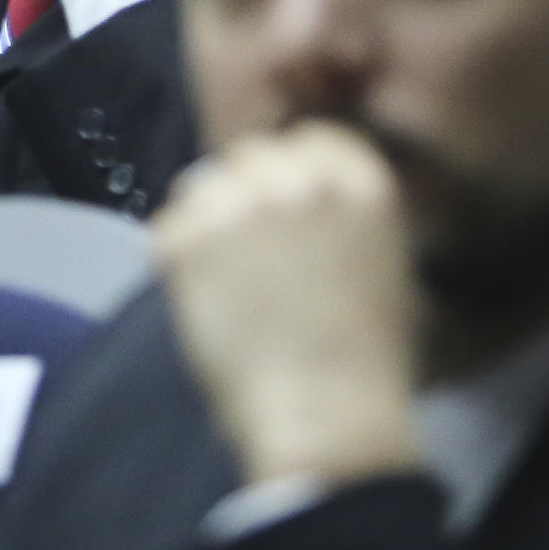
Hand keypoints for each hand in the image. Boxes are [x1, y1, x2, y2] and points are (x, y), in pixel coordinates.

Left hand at [151, 123, 425, 490]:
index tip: (286, 207)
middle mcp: (294, 175)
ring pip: (201, 185)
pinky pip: (169, 228)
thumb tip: (301, 196)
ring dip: (208, 220)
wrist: (323, 411)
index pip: (309, 138)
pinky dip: (179, 260)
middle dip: (246, 193)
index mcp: (356, 179)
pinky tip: (207, 302)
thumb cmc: (365, 356)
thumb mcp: (379, 261)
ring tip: (227, 279)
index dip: (292, 172)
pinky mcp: (185, 236)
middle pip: (250, 155)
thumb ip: (340, 213)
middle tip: (250, 250)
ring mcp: (235, 202)